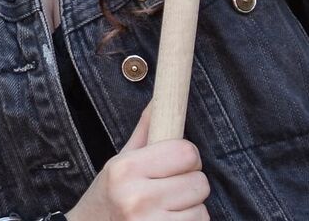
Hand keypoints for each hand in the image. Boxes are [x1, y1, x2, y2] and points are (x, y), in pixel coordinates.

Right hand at [69, 111, 209, 220]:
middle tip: (170, 190)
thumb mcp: (119, 162)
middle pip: (199, 182)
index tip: (177, 164)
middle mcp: (136, 197)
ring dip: (190, 210)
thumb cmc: (107, 197)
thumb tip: (158, 100)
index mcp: (126, 169)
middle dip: (190, 185)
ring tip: (166, 210)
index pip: (186, 152)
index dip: (188, 157)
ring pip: (202, 210)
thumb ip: (144, 132)